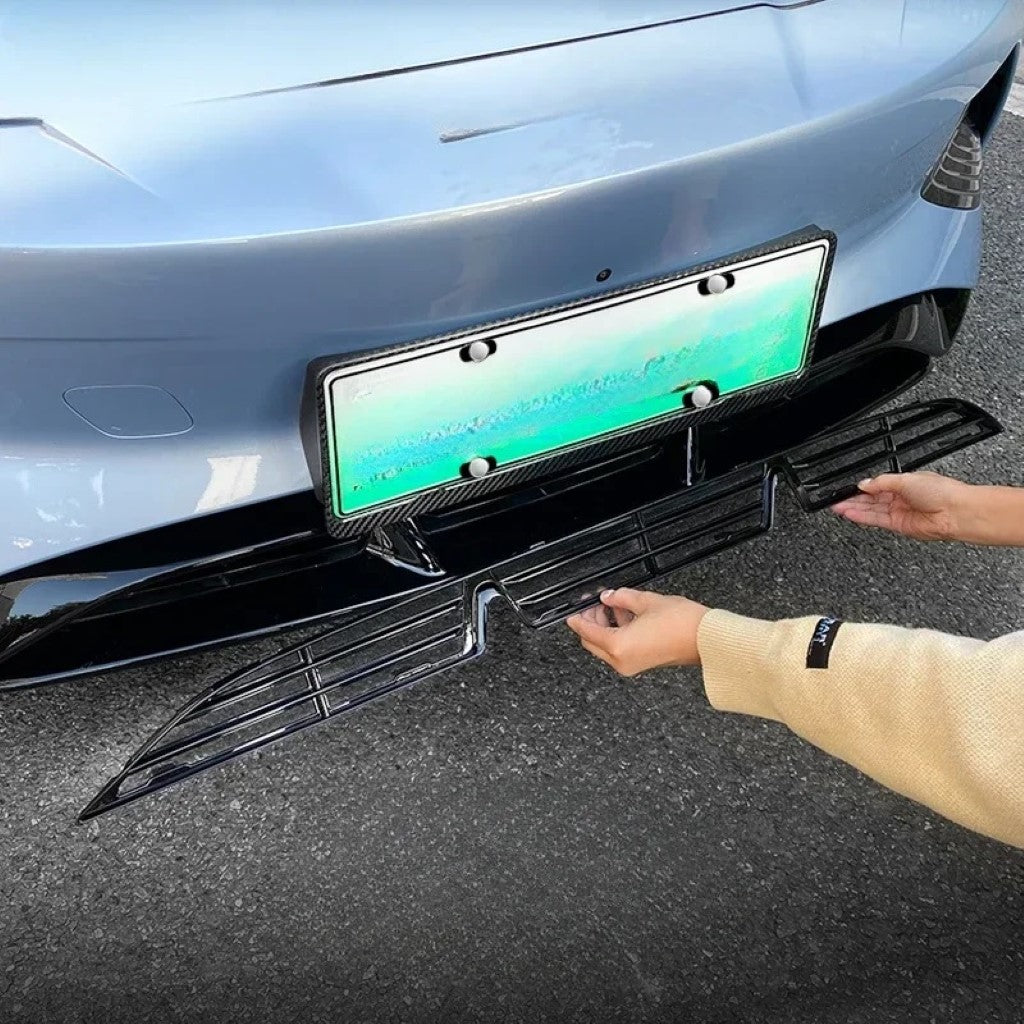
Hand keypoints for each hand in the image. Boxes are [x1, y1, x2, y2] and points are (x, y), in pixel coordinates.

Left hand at [565, 588, 707, 676]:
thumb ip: (621, 597)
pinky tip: (626, 616)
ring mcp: (632, 665)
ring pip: (606, 646)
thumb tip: (609, 596)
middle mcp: (622, 660)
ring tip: (613, 605)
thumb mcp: (646, 601)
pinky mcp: (642, 663)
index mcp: (618, 646)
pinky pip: (620, 649)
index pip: (586, 632)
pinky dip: (618, 633)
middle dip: (591, 622)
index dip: (578, 618)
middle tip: (596, 603)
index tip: (574, 610)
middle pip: (593, 643)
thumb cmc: (682, 623)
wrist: (706, 639)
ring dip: (605, 626)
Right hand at [831, 471, 970, 541]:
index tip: (846, 489)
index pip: (876, 486)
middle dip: (853, 499)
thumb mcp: (906, 478)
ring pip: (871, 511)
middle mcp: (901, 498)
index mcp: (904, 484)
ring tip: (838, 508)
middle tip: (837, 500)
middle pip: (871, 499)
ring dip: (854, 509)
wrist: (956, 512)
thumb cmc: (942, 492)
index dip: (860, 488)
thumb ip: (881, 482)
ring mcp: (899, 513)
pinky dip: (862, 518)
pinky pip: (876, 521)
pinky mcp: (898, 525)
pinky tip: (850, 514)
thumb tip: (864, 483)